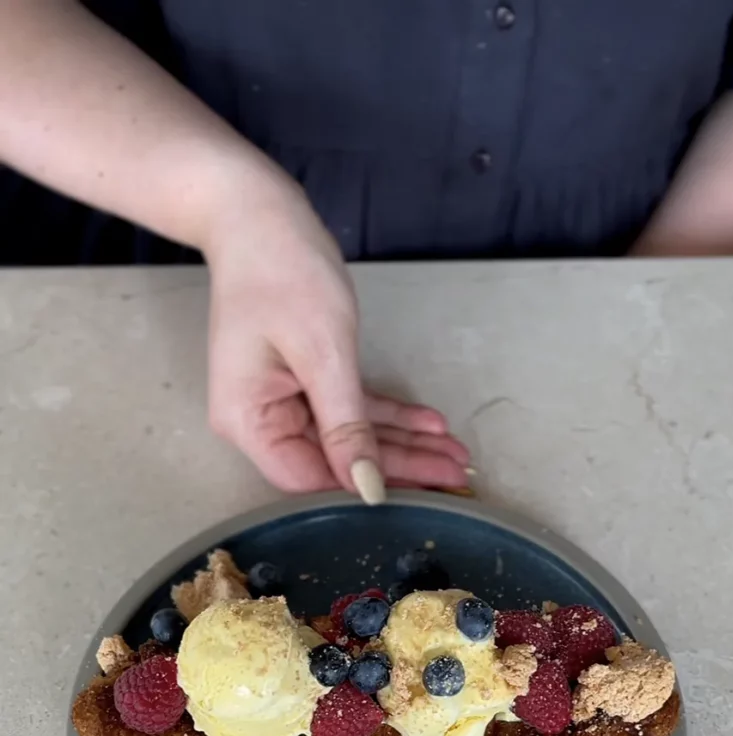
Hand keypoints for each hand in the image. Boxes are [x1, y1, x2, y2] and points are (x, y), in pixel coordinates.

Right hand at [204, 171, 469, 496]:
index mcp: (249, 422)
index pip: (308, 479)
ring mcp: (283, 402)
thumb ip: (346, 426)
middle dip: (398, 468)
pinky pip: (350, 408)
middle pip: (334, 462)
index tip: (416, 498)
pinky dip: (388, 414)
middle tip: (456, 476)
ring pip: (350, 437)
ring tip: (455, 455)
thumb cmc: (282, 273)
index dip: (360, 490)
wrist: (257, 214)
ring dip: (403, 444)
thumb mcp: (323, 353)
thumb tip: (367, 488)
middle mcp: (261, 421)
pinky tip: (430, 422)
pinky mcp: (303, 382)